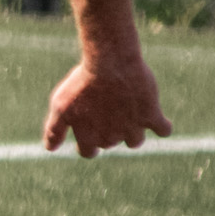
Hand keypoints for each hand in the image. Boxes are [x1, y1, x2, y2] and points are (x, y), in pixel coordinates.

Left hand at [42, 56, 170, 157]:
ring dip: (132, 132)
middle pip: (111, 143)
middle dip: (108, 131)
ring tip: (128, 113)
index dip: (88, 144)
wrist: (110, 63)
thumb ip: (54, 129)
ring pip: (135, 141)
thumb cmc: (82, 82)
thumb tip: (50, 149)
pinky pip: (164, 130)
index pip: (88, 152)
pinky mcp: (152, 116)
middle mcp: (112, 137)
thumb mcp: (61, 105)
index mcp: (89, 137)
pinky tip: (158, 120)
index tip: (90, 131)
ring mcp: (133, 128)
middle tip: (106, 110)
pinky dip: (163, 127)